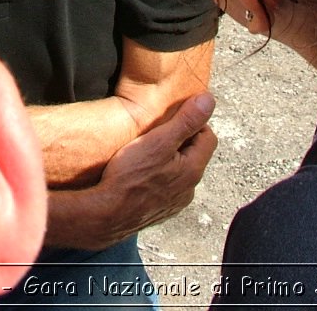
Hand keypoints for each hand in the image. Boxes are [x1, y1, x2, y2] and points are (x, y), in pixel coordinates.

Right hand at [45, 92, 217, 250]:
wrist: (107, 214)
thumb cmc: (129, 176)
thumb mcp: (158, 140)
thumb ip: (186, 120)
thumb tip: (208, 101)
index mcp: (193, 169)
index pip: (208, 136)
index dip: (193, 122)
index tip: (172, 118)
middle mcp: (189, 189)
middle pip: (195, 154)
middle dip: (180, 140)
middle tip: (157, 132)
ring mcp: (175, 202)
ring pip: (180, 171)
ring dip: (169, 159)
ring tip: (146, 152)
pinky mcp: (160, 210)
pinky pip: (167, 186)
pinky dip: (158, 176)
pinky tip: (140, 173)